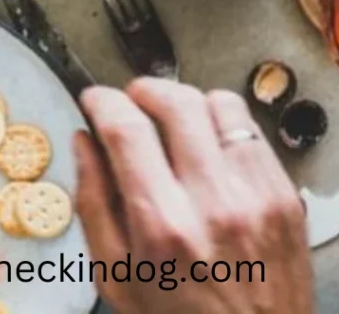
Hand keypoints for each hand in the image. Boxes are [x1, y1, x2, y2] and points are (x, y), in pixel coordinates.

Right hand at [75, 80, 313, 313]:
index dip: (101, 100)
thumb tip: (83, 140)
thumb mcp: (114, 276)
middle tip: (130, 104)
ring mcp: (257, 196)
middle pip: (175, 102)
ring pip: (219, 104)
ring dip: (187, 104)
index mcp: (162, 224)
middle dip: (142, 90)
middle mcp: (213, 202)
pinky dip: (223, 125)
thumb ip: (92, 202)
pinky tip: (208, 148)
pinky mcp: (285, 197)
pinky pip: (252, 131)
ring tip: (173, 124)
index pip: (126, 127)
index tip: (93, 101)